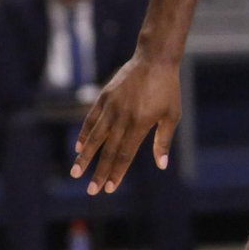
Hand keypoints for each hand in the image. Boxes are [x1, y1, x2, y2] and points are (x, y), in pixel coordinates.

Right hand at [70, 52, 181, 194]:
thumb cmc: (167, 88)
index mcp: (140, 124)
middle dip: (99, 172)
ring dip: (85, 156)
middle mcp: (122, 117)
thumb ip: (163, 140)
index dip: (117, 173)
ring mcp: (111, 107)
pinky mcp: (104, 97)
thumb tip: (161, 165)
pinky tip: (79, 146)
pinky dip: (84, 133)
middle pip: (108, 150)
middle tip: (92, 190)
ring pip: (94, 136)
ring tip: (76, 171)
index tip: (109, 188)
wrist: (154, 59)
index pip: (125, 154)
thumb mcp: (172, 115)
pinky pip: (91, 119)